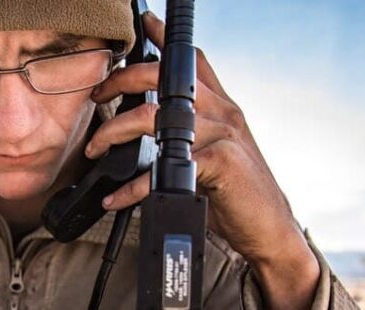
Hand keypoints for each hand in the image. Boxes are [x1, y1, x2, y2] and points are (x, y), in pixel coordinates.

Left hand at [85, 12, 319, 309]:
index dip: (164, 39)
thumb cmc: (234, 194)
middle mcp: (222, 112)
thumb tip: (150, 123)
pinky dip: (135, 186)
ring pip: (155, 118)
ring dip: (114, 132)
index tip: (142, 25)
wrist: (269, 228)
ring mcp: (222, 136)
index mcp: (220, 106)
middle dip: (121, 82)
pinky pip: (165, 167)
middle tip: (96, 98)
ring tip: (95, 149)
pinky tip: (118, 197)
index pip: (192, 61)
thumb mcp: (214, 152)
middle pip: (163, 78)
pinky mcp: (219, 165)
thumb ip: (189, 132)